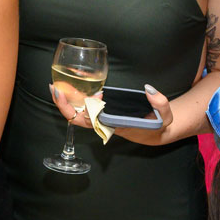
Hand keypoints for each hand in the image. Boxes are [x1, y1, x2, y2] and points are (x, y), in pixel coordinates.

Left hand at [47, 82, 174, 145]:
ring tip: (55, 87)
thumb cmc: (157, 125)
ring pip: (76, 115)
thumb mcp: (165, 116)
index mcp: (116, 125)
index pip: (96, 121)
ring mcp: (100, 119)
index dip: (90, 108)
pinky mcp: (100, 113)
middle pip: (78, 120)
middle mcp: (104, 124)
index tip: (97, 95)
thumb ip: (160, 103)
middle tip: (56, 89)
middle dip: (66, 106)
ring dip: (65, 103)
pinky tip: (65, 89)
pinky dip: (72, 100)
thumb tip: (148, 88)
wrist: (154, 132)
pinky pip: (81, 110)